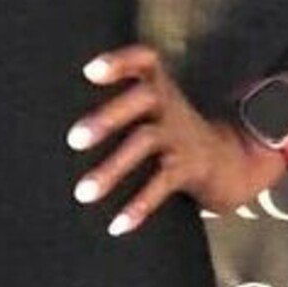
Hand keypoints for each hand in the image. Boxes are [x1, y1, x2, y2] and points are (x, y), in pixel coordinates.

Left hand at [67, 44, 286, 233]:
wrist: (227, 162)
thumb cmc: (171, 132)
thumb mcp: (155, 108)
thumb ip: (120, 103)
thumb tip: (61, 119)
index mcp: (158, 87)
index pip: (144, 61)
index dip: (120, 61)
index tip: (90, 71)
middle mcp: (169, 106)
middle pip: (141, 100)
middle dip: (107, 118)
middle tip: (74, 140)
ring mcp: (179, 136)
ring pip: (144, 143)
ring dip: (112, 169)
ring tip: (83, 193)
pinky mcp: (187, 168)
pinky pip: (161, 186)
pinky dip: (139, 206)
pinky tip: (117, 225)